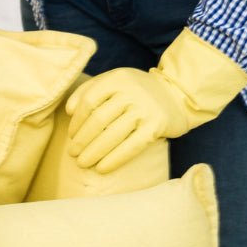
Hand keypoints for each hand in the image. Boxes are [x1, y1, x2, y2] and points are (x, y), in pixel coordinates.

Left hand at [65, 27, 246, 172]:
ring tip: (83, 163)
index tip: (71, 136)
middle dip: (82, 140)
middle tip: (72, 154)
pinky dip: (114, 159)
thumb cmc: (138, 91)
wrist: (177, 94)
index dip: (77, 121)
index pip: (89, 101)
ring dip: (93, 152)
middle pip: (98, 120)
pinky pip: (131, 146)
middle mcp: (131, 91)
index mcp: (117, 78)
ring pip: (112, 135)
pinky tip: (102, 168)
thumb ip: (91, 89)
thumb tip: (68, 110)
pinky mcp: (156, 126)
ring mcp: (145, 108)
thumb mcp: (116, 81)